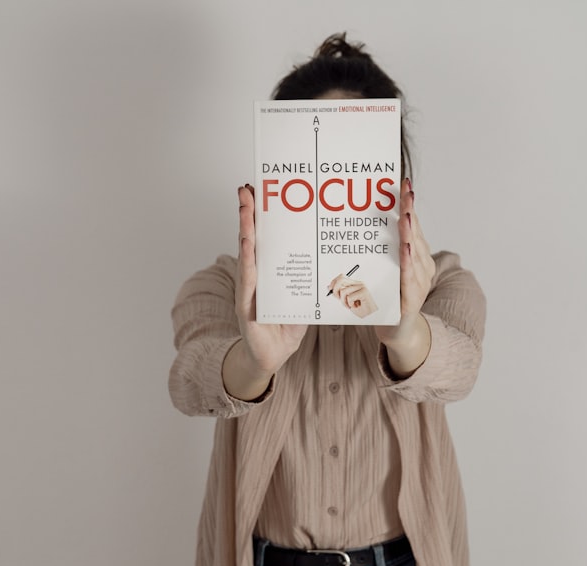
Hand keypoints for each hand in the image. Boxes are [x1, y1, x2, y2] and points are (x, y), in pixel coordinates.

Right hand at [223, 184, 307, 398]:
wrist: (272, 357)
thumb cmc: (286, 326)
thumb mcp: (307, 298)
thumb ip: (318, 279)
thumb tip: (342, 259)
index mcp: (269, 272)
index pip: (266, 238)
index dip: (263, 215)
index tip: (263, 190)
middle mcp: (255, 276)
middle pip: (252, 238)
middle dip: (249, 212)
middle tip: (248, 187)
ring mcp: (248, 289)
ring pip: (246, 253)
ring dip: (244, 228)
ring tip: (245, 205)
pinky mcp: (245, 306)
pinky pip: (248, 278)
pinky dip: (247, 259)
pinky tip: (247, 241)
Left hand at [328, 276, 377, 318]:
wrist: (371, 315)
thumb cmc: (360, 308)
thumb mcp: (346, 300)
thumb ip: (339, 293)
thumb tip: (329, 287)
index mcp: (355, 284)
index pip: (342, 277)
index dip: (334, 282)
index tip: (330, 289)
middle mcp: (358, 284)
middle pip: (341, 280)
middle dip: (335, 290)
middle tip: (338, 298)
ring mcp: (362, 287)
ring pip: (343, 291)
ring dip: (343, 302)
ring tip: (349, 306)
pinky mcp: (364, 292)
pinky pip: (349, 297)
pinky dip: (349, 304)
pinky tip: (354, 306)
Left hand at [374, 178, 434, 373]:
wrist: (396, 330)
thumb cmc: (385, 295)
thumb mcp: (378, 266)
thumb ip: (372, 247)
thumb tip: (349, 219)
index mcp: (414, 254)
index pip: (411, 224)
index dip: (408, 203)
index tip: (403, 183)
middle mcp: (421, 265)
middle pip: (414, 233)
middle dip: (410, 211)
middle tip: (404, 192)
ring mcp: (420, 282)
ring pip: (415, 253)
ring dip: (410, 233)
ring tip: (406, 215)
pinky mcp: (413, 300)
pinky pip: (411, 279)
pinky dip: (408, 264)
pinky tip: (406, 250)